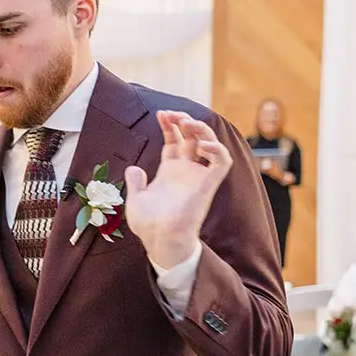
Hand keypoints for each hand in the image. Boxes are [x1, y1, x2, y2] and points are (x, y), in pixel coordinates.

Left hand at [123, 111, 232, 268]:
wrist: (160, 241)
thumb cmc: (149, 226)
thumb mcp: (136, 199)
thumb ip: (136, 182)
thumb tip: (134, 168)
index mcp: (170, 171)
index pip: (175, 140)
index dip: (170, 125)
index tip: (161, 114)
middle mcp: (185, 171)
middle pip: (192, 136)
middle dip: (184, 120)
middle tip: (172, 114)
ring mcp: (197, 176)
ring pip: (210, 143)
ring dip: (202, 129)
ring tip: (187, 123)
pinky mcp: (207, 184)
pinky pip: (221, 162)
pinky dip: (216, 149)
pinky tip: (201, 144)